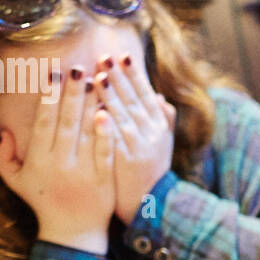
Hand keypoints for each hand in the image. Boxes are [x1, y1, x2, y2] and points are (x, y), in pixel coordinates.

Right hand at [0, 69, 115, 253]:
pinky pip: (104, 153)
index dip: (49, 98)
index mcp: (38, 161)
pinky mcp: (103, 180)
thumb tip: (3, 132)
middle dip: (72, 93)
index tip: (54, 74)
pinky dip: (105, 134)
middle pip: (66, 122)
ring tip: (97, 79)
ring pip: (86, 133)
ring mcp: (82, 173)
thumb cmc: (43, 201)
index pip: (43, 123)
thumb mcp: (16, 180)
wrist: (73, 232)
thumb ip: (2, 157)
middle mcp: (59, 165)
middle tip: (78, 68)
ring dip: (91, 105)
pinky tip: (108, 113)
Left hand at [95, 52, 176, 224]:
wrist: (149, 203)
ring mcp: (139, 146)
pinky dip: (107, 121)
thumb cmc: (151, 171)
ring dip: (111, 94)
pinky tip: (96, 108)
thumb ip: (163, 119)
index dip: (135, 75)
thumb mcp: (163, 143)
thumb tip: (160, 96)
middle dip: (120, 77)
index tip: (124, 56)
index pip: (146, 94)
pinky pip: (114, 136)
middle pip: (134, 99)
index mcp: (159, 126)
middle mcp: (151, 133)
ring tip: (98, 75)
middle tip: (105, 56)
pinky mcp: (125, 159)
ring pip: (124, 114)